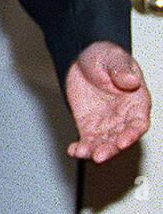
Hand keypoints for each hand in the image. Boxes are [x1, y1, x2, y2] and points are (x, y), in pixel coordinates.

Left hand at [64, 41, 149, 162]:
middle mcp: (123, 117)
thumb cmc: (105, 58)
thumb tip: (131, 80)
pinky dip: (81, 148)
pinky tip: (74, 150)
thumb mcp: (113, 58)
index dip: (132, 134)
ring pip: (104, 143)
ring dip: (95, 151)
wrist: (82, 60)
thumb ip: (122, 70)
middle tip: (100, 155)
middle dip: (111, 148)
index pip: (139, 123)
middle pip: (121, 138)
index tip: (123, 141)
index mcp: (136, 102)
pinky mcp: (89, 126)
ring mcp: (106, 123)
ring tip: (83, 153)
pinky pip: (87, 140)